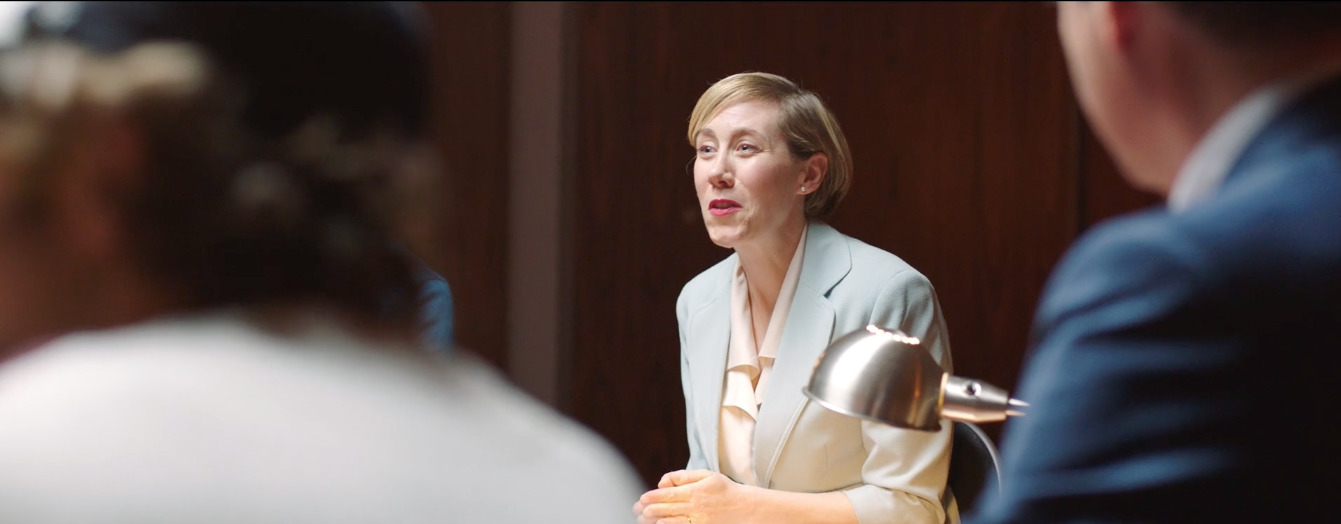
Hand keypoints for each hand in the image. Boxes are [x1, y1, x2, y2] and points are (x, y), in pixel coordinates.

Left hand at [633, 470, 756, 523]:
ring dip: (654, 520)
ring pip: (670, 521)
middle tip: (637, 509)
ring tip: (642, 518)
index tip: (642, 498)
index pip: (668, 495)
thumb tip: (663, 482)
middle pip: (666, 509)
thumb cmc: (724, 490)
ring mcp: (698, 520)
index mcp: (695, 491)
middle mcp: (695, 507)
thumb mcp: (705, 475)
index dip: (652, 497)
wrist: (745, 508)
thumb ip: (682, 476)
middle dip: (648, 509)